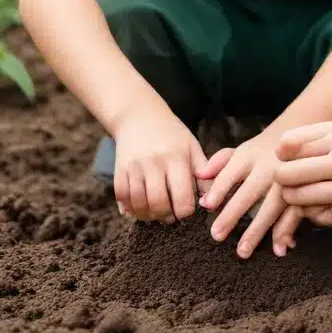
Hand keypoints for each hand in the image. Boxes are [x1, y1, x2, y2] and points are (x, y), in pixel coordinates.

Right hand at [113, 102, 205, 222]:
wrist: (139, 116)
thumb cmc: (172, 134)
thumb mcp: (192, 146)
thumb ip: (203, 171)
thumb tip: (212, 197)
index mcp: (177, 157)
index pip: (183, 197)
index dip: (186, 211)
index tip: (187, 211)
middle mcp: (155, 162)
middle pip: (159, 203)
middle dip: (166, 217)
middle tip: (171, 217)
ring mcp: (135, 166)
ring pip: (139, 204)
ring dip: (148, 216)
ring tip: (157, 214)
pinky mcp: (119, 169)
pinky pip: (122, 197)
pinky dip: (130, 209)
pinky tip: (140, 208)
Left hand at [198, 134, 303, 257]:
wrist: (298, 140)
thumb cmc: (261, 151)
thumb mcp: (241, 150)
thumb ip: (219, 161)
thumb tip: (199, 175)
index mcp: (248, 156)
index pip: (230, 173)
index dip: (219, 188)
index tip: (207, 205)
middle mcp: (267, 167)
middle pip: (248, 191)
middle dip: (233, 213)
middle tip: (216, 235)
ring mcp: (287, 180)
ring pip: (271, 205)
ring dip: (258, 229)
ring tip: (243, 251)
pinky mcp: (302, 191)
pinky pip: (294, 212)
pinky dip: (287, 231)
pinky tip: (279, 248)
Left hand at [274, 119, 331, 224]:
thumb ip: (320, 135)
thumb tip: (281, 151)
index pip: (288, 145)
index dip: (280, 155)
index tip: (286, 159)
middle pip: (288, 174)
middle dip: (282, 180)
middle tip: (288, 182)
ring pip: (301, 199)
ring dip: (295, 199)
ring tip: (301, 194)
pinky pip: (322, 217)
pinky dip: (315, 214)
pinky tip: (321, 206)